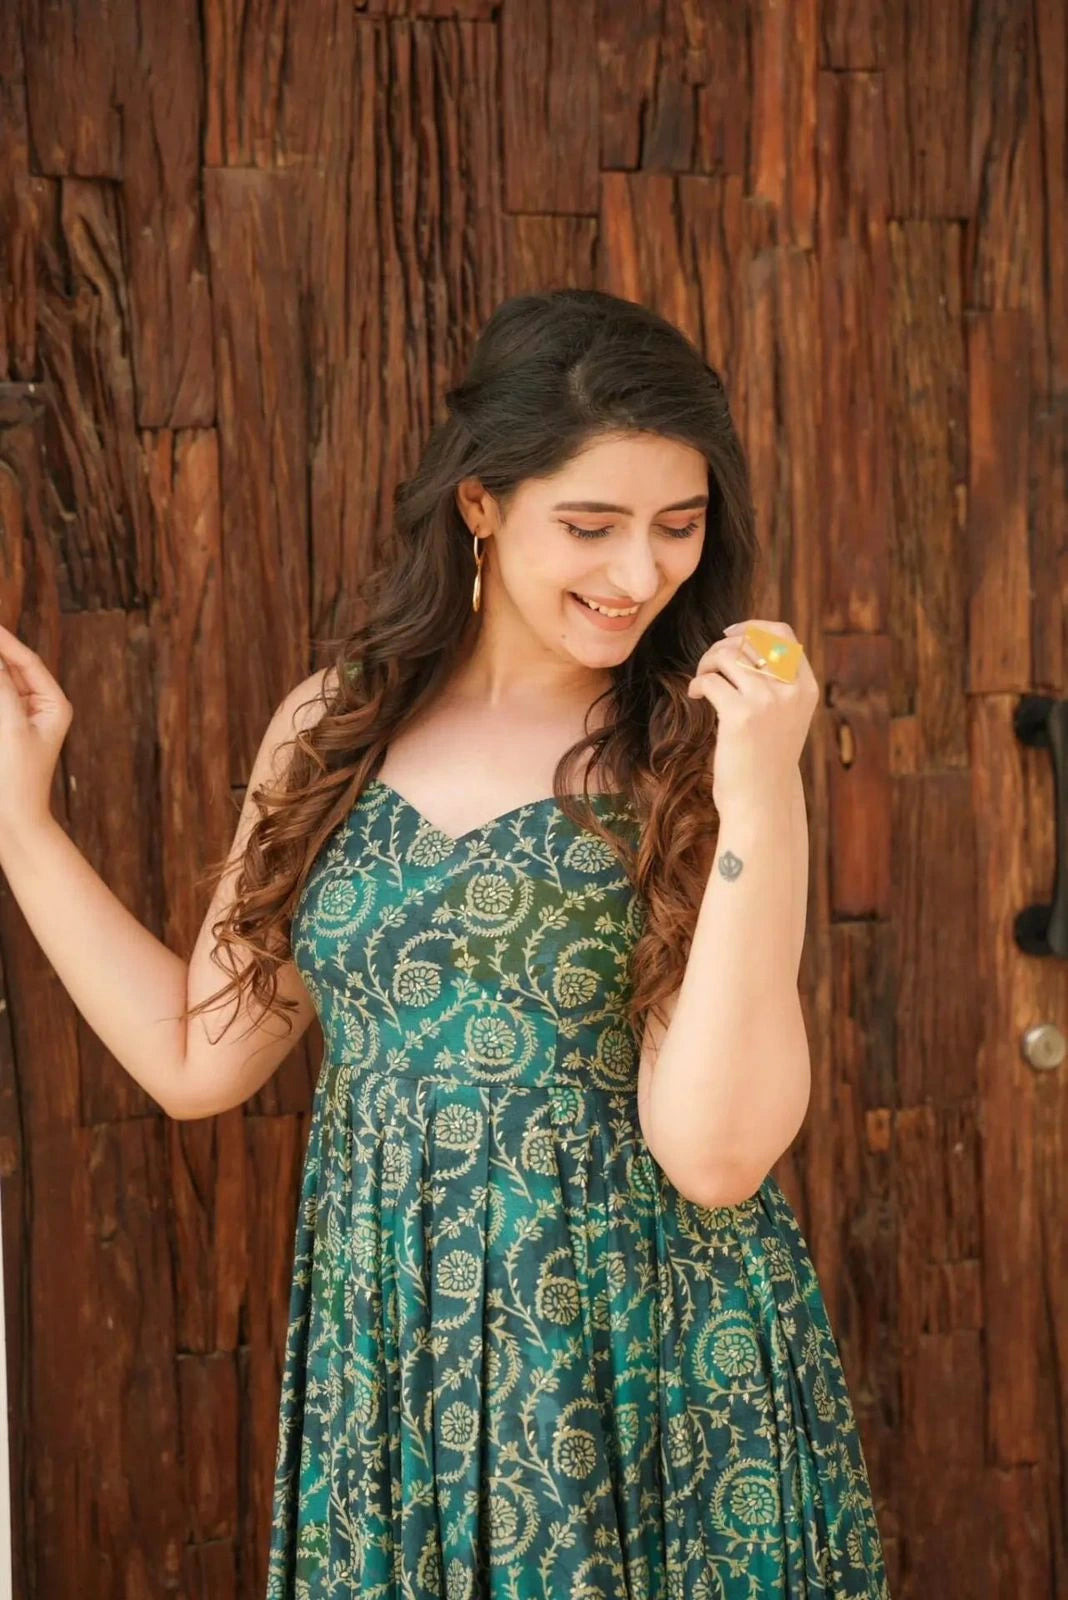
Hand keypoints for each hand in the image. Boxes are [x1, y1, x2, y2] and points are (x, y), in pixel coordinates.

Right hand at [0, 622, 72, 834]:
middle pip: (10, 669)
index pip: (26, 661)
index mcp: (54, 704)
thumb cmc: (17, 778)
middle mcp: (39, 708)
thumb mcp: (9, 726)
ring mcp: (18, 719)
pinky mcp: (2, 731)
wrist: (12, 822)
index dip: (3, 640)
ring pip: (0, 684)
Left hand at [686, 618, 818, 814]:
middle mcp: (790, 691)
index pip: (784, 635)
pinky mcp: (740, 715)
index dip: (753, 627)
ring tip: (702, 682)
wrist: (761, 801)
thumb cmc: (766, 758)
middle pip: (749, 641)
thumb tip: (742, 642)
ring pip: (727, 656)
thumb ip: (776, 683)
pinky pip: (711, 679)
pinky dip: (698, 683)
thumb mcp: (784, 716)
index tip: (729, 633)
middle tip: (709, 668)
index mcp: (805, 688)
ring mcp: (768, 701)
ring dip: (706, 664)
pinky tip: (696, 696)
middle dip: (721, 647)